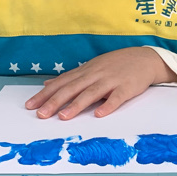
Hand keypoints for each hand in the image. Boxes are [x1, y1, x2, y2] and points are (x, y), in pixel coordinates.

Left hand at [24, 47, 176, 119]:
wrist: (146, 58)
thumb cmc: (117, 65)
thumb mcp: (91, 67)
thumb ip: (70, 77)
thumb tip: (48, 84)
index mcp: (86, 71)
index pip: (62, 83)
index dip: (46, 94)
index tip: (30, 105)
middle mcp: (96, 74)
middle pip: (73, 88)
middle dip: (55, 101)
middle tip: (41, 114)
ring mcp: (112, 80)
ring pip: (91, 93)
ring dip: (77, 105)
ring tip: (64, 116)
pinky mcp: (127, 87)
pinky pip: (117, 97)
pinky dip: (108, 106)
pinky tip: (99, 114)